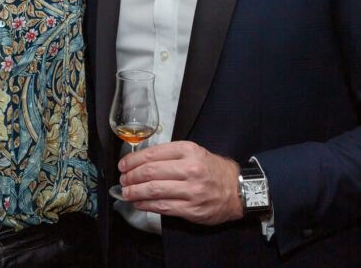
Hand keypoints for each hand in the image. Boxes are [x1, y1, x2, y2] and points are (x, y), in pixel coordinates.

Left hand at [118, 140, 243, 224]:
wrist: (238, 190)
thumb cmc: (213, 170)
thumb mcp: (195, 152)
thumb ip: (171, 154)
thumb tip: (142, 161)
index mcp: (188, 150)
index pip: (153, 154)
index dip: (133, 160)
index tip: (124, 165)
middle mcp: (190, 169)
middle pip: (150, 172)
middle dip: (130, 176)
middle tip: (122, 179)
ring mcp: (191, 190)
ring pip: (153, 190)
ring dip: (134, 192)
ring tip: (126, 192)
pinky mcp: (191, 209)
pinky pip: (163, 207)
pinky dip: (146, 205)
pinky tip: (139, 203)